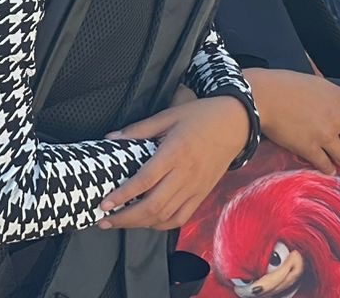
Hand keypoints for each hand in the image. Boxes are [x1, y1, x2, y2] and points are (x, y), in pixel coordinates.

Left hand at [98, 96, 249, 229]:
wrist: (236, 123)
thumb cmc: (201, 116)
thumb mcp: (170, 115)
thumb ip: (140, 129)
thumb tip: (111, 138)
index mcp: (175, 152)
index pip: (145, 180)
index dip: (122, 195)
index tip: (103, 204)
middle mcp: (185, 174)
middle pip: (152, 205)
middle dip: (124, 218)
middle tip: (103, 220)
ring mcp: (195, 187)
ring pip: (164, 216)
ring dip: (139, 223)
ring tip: (119, 222)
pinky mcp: (202, 194)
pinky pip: (180, 218)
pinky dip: (161, 225)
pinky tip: (147, 222)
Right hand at [246, 69, 339, 176]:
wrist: (268, 97)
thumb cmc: (288, 83)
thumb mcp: (316, 82)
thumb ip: (329, 94)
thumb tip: (332, 99)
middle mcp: (339, 119)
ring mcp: (326, 136)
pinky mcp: (310, 149)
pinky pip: (323, 162)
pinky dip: (328, 168)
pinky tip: (331, 173)